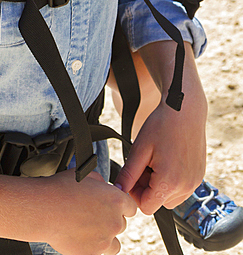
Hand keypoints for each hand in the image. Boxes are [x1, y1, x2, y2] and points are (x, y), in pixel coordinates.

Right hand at [42, 170, 136, 254]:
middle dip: (109, 219)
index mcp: (116, 200)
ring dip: (104, 237)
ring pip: (113, 243)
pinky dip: (92, 247)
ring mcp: (105, 240)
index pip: (131, 207)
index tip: (111, 206)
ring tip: (88, 229)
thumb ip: (100, 182)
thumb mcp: (84, 175)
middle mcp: (115, 222)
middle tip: (91, 214)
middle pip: (121, 224)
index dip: (120, 205)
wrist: (44, 209)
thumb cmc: (61, 189)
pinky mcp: (92, 253)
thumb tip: (103, 188)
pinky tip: (80, 237)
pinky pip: (99, 253)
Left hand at [115, 99, 206, 213]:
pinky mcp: (199, 176)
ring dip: (160, 185)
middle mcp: (185, 187)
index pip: (146, 207)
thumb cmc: (161, 125)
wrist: (185, 110)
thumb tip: (118, 191)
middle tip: (144, 163)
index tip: (132, 175)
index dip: (135, 193)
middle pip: (158, 203)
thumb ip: (128, 174)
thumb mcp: (139, 149)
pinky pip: (182, 188)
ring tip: (155, 161)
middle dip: (147, 188)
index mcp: (168, 182)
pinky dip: (172, 180)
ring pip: (171, 197)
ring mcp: (195, 183)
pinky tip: (167, 159)